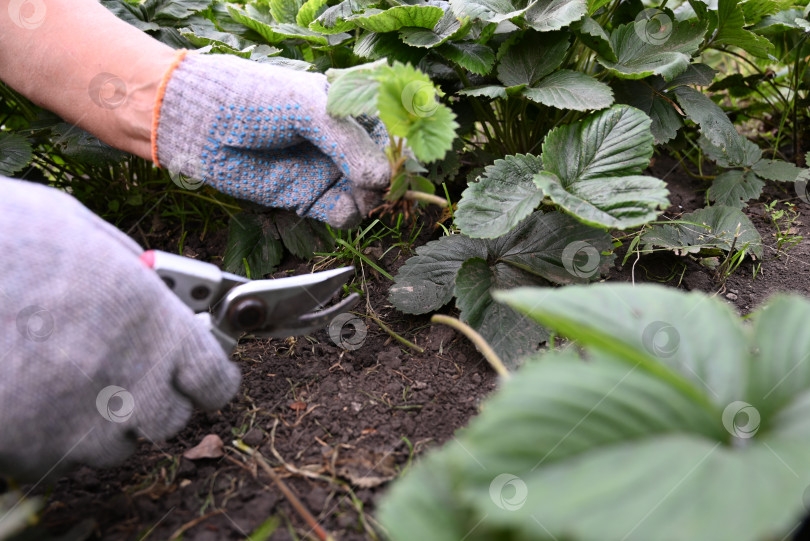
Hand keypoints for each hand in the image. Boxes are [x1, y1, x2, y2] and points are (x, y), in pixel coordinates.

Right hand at [0, 178, 239, 480]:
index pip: (215, 382)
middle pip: (171, 420)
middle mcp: (129, 383)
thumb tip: (155, 287)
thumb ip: (132, 271)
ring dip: (106, 424)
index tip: (203, 374)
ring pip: (116, 449)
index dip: (211, 378)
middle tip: (128, 370)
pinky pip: (59, 460)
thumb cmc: (10, 237)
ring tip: (71, 382)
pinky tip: (32, 397)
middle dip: (157, 398)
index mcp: (156, 325)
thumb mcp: (86, 232)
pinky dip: (53, 438)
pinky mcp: (30, 449)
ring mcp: (79, 424)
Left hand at [153, 52, 390, 228]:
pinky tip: (344, 205)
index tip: (406, 161)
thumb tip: (384, 180)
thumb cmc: (252, 99)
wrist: (200, 123)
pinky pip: (342, 213)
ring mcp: (324, 170)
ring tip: (362, 194)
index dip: (400, 149)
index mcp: (344, 108)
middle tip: (386, 186)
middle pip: (381, 168)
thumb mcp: (309, 108)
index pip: (388, 132)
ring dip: (371, 200)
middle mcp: (338, 142)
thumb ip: (349, 143)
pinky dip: (349, 213)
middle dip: (388, 181)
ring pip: (366, 195)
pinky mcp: (306, 197)